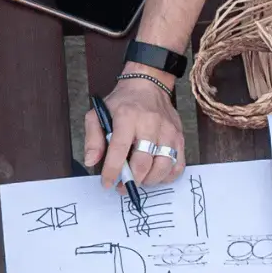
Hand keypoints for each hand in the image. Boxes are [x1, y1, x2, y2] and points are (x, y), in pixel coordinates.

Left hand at [83, 75, 185, 189]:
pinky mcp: (179, 137)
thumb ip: (93, 138)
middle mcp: (150, 124)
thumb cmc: (122, 103)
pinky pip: (178, 164)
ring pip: (163, 166)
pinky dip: (167, 176)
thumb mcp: (99, 114)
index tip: (107, 183)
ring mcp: (168, 131)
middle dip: (131, 180)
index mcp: (127, 116)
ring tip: (138, 181)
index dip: (112, 170)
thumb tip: (91, 161)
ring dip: (149, 181)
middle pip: (143, 162)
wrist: (149, 85)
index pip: (119, 149)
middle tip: (122, 187)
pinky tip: (155, 176)